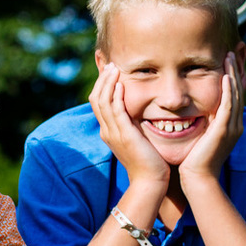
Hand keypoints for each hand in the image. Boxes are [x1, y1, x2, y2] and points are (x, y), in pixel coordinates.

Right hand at [91, 64, 168, 190]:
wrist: (149, 181)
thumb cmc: (148, 163)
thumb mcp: (137, 141)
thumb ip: (134, 127)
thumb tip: (139, 114)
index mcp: (109, 131)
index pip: (99, 103)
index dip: (102, 86)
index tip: (110, 72)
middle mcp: (107, 131)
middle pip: (96, 99)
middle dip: (102, 80)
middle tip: (110, 64)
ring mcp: (113, 132)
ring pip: (102, 101)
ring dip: (107, 83)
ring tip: (114, 68)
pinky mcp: (124, 134)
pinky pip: (115, 110)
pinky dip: (115, 95)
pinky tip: (120, 83)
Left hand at [177, 54, 244, 187]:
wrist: (197, 180)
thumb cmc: (193, 161)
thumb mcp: (199, 137)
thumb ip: (199, 123)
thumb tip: (189, 111)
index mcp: (229, 125)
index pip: (233, 95)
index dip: (231, 77)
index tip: (226, 60)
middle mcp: (234, 124)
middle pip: (238, 91)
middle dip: (235, 70)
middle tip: (231, 52)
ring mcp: (231, 127)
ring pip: (236, 95)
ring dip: (233, 74)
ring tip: (229, 57)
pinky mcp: (224, 131)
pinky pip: (229, 106)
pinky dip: (229, 91)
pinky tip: (226, 77)